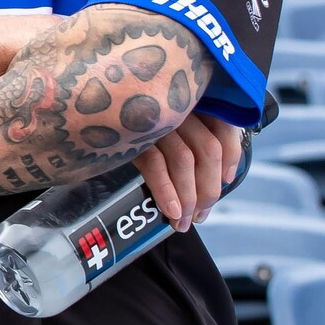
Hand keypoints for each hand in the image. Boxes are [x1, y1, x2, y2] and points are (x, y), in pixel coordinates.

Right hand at [134, 112, 243, 232]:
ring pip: (185, 160)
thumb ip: (194, 139)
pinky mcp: (133, 133)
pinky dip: (166, 191)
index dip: (231, 157)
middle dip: (208, 189)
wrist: (93, 110)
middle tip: (199, 215)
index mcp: (192, 102)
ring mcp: (157, 118)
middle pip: (208, 150)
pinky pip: (155, 164)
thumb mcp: (170, 124)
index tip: (227, 180)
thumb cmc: (135, 122)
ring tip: (182, 221)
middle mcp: (178, 106)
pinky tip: (170, 210)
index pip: (224, 129)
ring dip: (188, 198)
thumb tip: (217, 179)